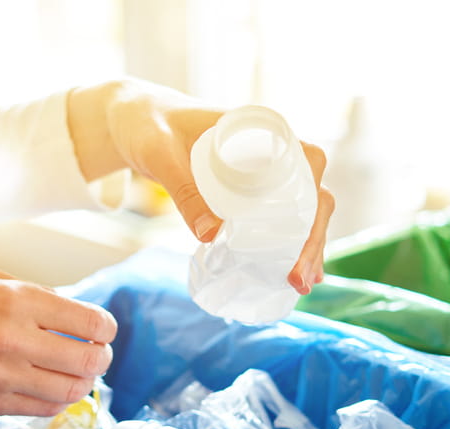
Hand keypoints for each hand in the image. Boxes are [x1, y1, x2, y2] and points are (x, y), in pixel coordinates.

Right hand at [0, 269, 116, 415]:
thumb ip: (33, 295)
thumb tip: (74, 314)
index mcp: (16, 299)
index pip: (90, 322)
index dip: (105, 328)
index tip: (101, 329)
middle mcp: (13, 338)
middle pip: (89, 360)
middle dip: (101, 357)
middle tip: (97, 353)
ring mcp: (0, 376)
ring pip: (70, 391)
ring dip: (82, 383)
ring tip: (77, 374)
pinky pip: (41, 409)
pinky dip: (55, 400)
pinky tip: (50, 387)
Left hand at [68, 79, 335, 293]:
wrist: (135, 122)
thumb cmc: (149, 125)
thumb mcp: (161, 154)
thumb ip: (183, 188)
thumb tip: (211, 236)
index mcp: (261, 130)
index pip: (309, 161)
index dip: (314, 199)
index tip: (303, 234)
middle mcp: (270, 151)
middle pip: (310, 195)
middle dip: (312, 238)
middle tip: (298, 278)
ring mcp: (261, 174)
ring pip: (299, 211)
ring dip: (305, 247)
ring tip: (299, 285)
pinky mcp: (246, 193)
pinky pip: (276, 218)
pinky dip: (286, 245)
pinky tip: (288, 275)